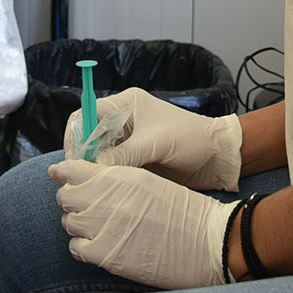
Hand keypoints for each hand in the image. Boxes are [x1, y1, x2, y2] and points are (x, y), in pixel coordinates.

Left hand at [48, 159, 231, 289]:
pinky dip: (84, 247)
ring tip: (99, 228)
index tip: (61, 177)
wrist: (208, 242)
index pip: (73, 169)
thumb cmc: (186, 212)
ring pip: (69, 222)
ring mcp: (104, 226)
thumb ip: (117, 180)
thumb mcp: (149, 182)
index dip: (65, 174)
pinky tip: (100, 246)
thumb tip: (89, 181)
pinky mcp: (106, 255)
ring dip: (80, 224)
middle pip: (66, 196)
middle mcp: (107, 198)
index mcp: (120, 176)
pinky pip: (76, 248)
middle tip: (87, 207)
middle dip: (73, 201)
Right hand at [65, 88, 241, 190]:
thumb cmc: (192, 139)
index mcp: (127, 104)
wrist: (218, 157)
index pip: (87, 113)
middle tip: (79, 177)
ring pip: (98, 154)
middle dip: (82, 155)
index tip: (74, 159)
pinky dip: (106, 177)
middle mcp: (124, 120)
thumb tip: (94, 168)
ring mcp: (129, 141)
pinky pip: (112, 167)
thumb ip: (124, 154)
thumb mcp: (156, 144)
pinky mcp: (135, 159)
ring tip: (91, 186)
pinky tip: (105, 189)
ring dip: (93, 168)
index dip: (77, 135)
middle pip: (89, 135)